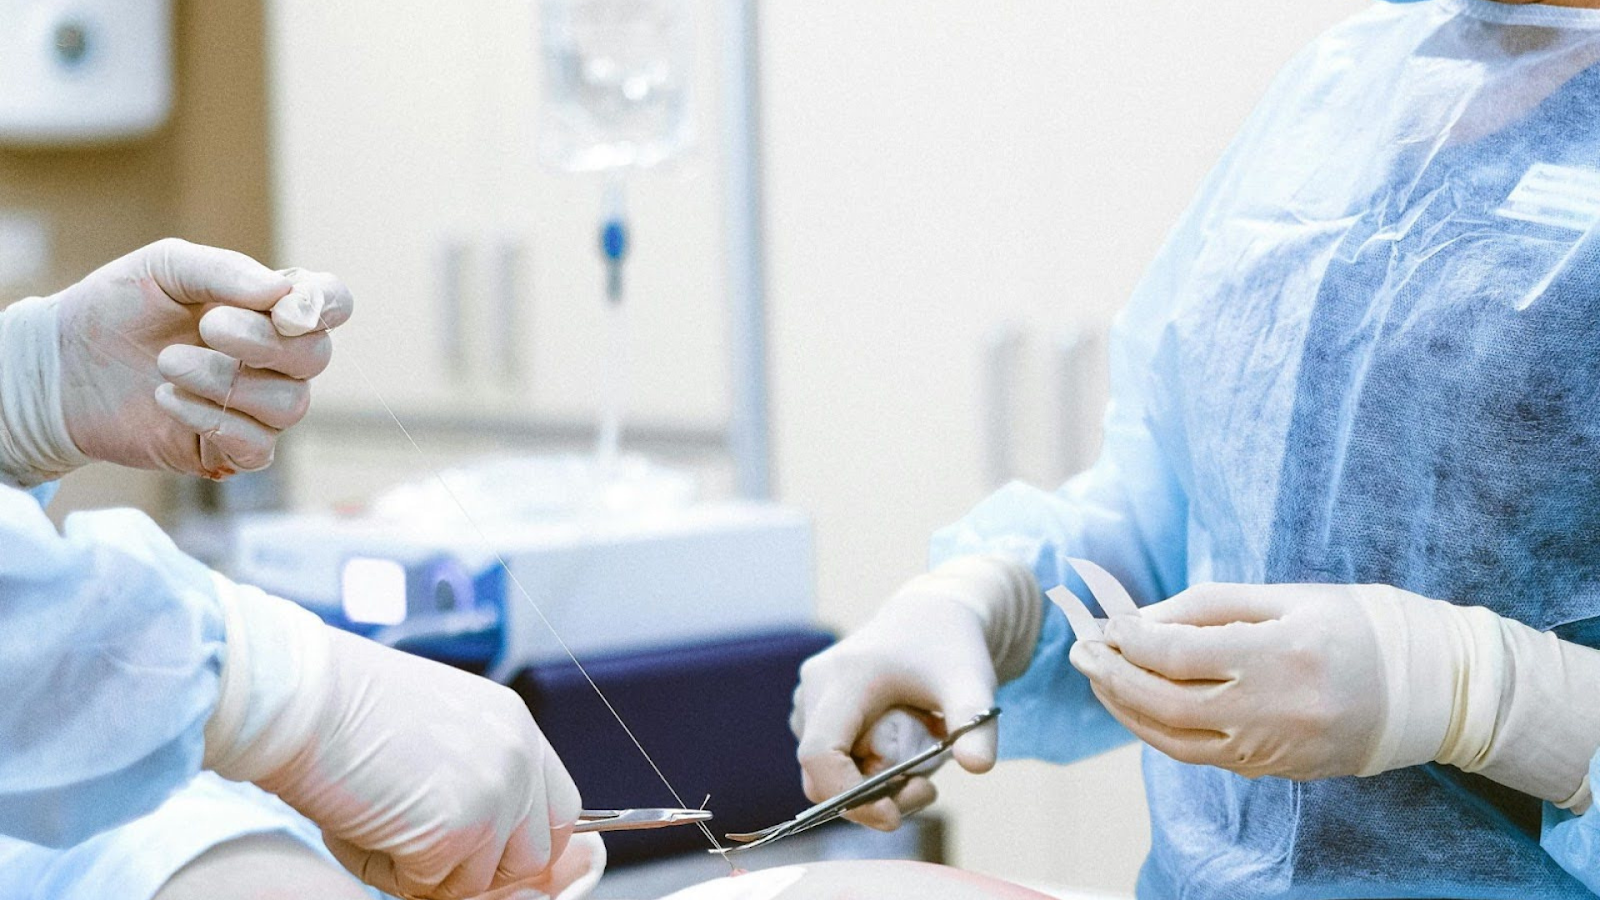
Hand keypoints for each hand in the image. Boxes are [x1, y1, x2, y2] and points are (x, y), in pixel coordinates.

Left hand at [53, 239, 351, 477]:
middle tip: (206, 326)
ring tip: (168, 364)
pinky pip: (256, 445)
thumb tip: (282, 292)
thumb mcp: (163, 268)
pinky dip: (213, 419)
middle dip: (262, 341)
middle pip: (315, 356)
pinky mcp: (230, 449)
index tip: (285, 309)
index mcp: (269, 307)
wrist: (60, 367)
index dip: (324, 306)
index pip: (332, 304)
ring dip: (227, 381)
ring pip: (290, 404)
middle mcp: (275, 358)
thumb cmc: (115, 309)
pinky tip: (167, 399)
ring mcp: (257, 406)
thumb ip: (223, 270)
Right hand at [204, 586, 581, 899]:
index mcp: (516, 726)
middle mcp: (518, 757)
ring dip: (431, 873)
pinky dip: (392, 873)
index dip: (518, 841)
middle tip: (424, 850)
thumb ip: (475, 778)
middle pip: (535, 854)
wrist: (301, 695)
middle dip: (482, 868)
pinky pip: (432, 886)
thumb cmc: (345, 710)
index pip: (558, 810)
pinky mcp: (459, 830)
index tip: (479, 851)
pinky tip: (364, 827)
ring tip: (380, 825)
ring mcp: (496, 794)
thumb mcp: (436, 735)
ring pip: (481, 880)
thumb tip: (481, 849)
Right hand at [790, 556, 1037, 829]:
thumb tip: (977, 767)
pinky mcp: (815, 707)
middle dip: (869, 798)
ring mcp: (810, 697)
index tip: (894, 816)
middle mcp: (815, 686)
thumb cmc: (952, 647)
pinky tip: (902, 754)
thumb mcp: (972, 682)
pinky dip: (861, 772)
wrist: (935, 615)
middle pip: (819, 772)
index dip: (848, 796)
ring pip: (823, 770)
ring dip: (868, 787)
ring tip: (922, 767)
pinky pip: (828, 758)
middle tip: (926, 790)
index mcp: (843, 676)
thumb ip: (976, 725)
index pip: (820, 754)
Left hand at [1070, 581, 1599, 807]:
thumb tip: (1141, 619)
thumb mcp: (1285, 597)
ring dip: (1125, 709)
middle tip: (1080, 650)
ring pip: (1174, 739)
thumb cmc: (1355, 626)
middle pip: (1164, 702)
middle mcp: (1273, 708)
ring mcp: (1273, 747)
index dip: (1130, 638)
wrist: (1429, 688)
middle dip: (1113, 676)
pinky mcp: (1275, 769)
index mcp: (1279, 654)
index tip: (1103, 621)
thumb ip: (1209, 606)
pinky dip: (1158, 732)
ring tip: (1097, 676)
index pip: (1178, 653)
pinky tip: (1137, 706)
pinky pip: (1200, 756)